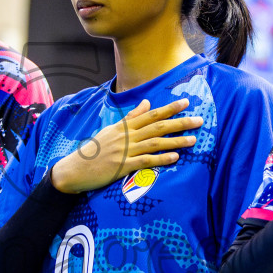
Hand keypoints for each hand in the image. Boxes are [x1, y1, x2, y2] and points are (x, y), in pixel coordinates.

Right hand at [52, 99, 200, 194]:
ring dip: (175, 141)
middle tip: (199, 120)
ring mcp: (124, 151)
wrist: (74, 169)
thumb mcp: (111, 130)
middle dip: (179, 122)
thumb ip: (130, 117)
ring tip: (193, 139)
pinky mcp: (122, 167)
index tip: (186, 102)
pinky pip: (145, 162)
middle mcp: (126, 136)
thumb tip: (146, 103)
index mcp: (124, 127)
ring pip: (154, 143)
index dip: (169, 108)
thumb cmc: (94, 150)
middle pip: (157, 126)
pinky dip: (161, 159)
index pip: (150, 114)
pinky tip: (174, 157)